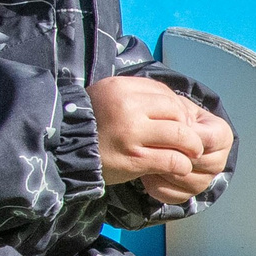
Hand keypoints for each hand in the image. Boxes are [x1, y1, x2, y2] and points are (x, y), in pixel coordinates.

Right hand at [93, 75, 224, 205]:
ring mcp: (131, 133)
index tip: (180, 121)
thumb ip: (137, 97)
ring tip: (191, 154)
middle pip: (176, 111)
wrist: (63, 150)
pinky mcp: (134, 158)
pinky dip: (181, 165)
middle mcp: (127, 107)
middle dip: (188, 126)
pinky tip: (180, 168)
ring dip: (192, 147)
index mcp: (121, 88)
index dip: (179, 107)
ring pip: (180, 135)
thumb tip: (175, 105)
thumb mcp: (108, 97)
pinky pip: (171, 159)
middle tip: (189, 138)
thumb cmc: (91, 125)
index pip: (164, 92)